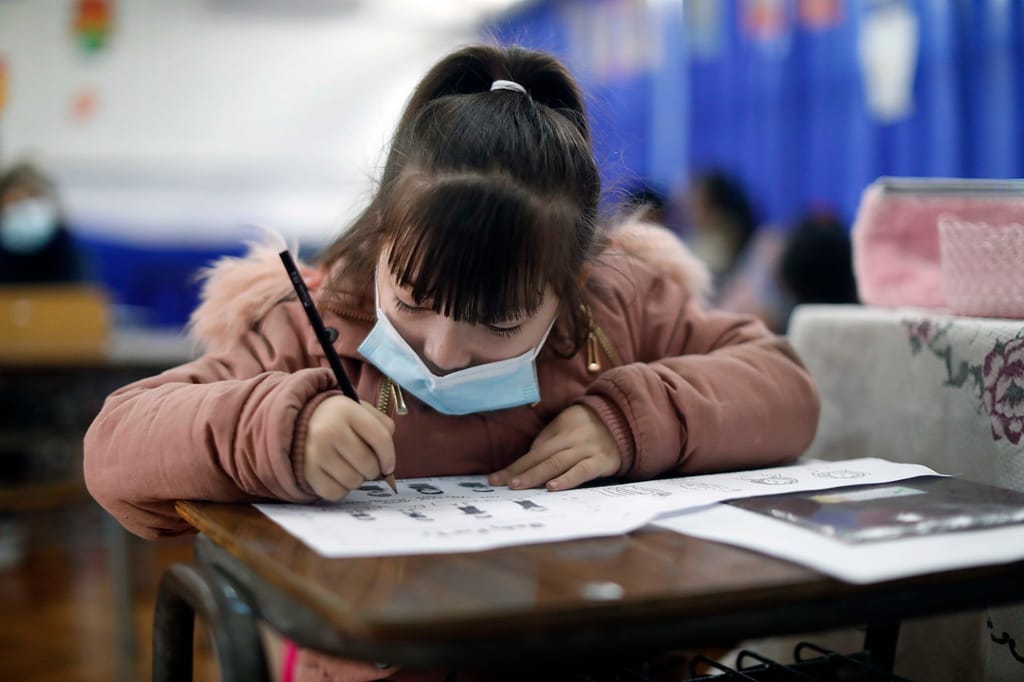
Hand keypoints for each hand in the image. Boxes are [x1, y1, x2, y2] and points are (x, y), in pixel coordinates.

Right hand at [304, 397, 394, 501]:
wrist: (299, 423)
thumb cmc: (339, 420)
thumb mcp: (360, 411)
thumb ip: (382, 427)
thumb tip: (388, 462)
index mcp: (347, 410)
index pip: (381, 438)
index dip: (390, 457)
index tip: (388, 466)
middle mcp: (329, 430)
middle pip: (368, 464)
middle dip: (373, 469)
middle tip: (366, 465)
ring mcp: (315, 452)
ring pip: (353, 481)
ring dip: (358, 479)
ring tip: (350, 468)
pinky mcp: (306, 471)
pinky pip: (335, 493)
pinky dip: (341, 490)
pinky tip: (337, 477)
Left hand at [488, 405, 619, 490]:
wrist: (626, 418)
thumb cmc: (590, 427)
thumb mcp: (566, 426)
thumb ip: (549, 442)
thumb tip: (528, 462)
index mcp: (559, 430)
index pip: (532, 451)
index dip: (513, 466)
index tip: (494, 479)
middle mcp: (570, 438)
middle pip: (541, 456)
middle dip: (520, 471)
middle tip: (502, 483)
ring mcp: (586, 449)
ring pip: (557, 463)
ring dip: (536, 475)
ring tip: (519, 485)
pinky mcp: (602, 461)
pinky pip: (582, 470)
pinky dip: (567, 479)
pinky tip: (552, 487)